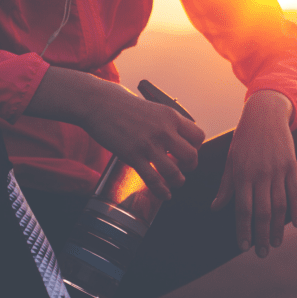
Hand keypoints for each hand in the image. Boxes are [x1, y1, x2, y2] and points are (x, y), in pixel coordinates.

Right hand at [26, 68, 204, 199]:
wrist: (98, 103)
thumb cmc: (122, 104)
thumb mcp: (152, 108)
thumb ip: (165, 122)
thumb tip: (174, 135)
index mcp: (171, 116)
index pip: (198, 136)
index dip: (196, 148)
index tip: (188, 152)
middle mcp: (164, 130)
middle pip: (191, 156)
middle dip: (190, 166)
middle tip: (184, 168)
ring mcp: (149, 144)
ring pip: (174, 172)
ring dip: (178, 181)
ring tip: (175, 182)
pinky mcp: (133, 156)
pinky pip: (153, 179)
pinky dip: (161, 190)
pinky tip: (164, 194)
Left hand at [210, 90, 296, 256]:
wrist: (266, 114)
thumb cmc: (245, 138)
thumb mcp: (231, 160)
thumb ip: (226, 186)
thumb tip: (215, 208)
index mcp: (242, 174)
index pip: (242, 209)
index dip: (243, 229)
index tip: (243, 246)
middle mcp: (260, 174)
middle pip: (262, 212)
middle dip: (261, 235)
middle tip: (261, 253)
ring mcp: (278, 170)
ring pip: (279, 205)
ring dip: (278, 227)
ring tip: (276, 244)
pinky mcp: (292, 166)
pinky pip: (295, 192)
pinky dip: (296, 209)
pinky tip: (295, 224)